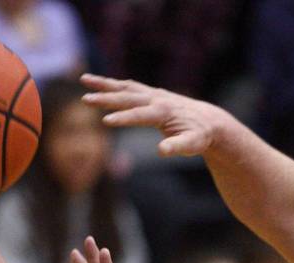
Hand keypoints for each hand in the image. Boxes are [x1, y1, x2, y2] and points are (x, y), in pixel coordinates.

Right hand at [80, 73, 229, 157]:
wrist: (209, 121)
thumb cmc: (200, 136)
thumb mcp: (192, 145)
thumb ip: (178, 147)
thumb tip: (162, 151)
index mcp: (164, 112)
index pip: (139, 115)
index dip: (123, 118)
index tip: (105, 122)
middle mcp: (157, 99)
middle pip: (127, 97)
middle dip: (106, 98)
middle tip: (85, 100)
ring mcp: (154, 94)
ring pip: (126, 87)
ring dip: (104, 84)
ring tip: (83, 79)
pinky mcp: (153, 94)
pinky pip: (130, 87)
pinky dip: (115, 84)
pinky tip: (101, 83)